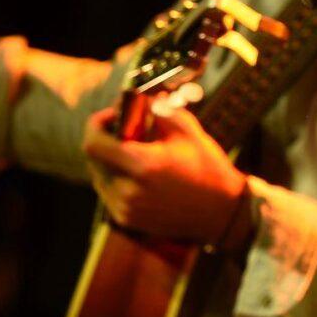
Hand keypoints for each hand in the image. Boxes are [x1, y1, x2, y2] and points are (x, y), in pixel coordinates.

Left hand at [83, 103, 249, 245]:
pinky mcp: (127, 219)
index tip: (111, 116)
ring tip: (135, 153)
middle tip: (125, 131)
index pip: (94, 144)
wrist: (222, 211)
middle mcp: (128, 190)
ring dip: (110, 160)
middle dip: (105, 140)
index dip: (96, 125)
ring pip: (99, 176)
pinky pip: (108, 192)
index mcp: (143, 165)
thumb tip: (142, 96)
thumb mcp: (188, 132)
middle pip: (94, 159)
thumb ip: (161, 110)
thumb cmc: (208, 169)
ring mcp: (126, 208)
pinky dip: (116, 178)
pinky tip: (138, 173)